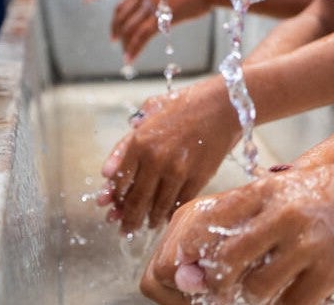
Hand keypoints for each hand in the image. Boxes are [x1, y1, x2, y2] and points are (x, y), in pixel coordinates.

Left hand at [98, 83, 238, 232]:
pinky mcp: (199, 178)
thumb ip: (128, 142)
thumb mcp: (149, 112)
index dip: (113, 197)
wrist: (225, 104)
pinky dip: (170, 213)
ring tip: (145, 226)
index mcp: (140, 142)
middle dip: (127, 218)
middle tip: (124, 228)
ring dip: (148, 220)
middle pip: (135, 199)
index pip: (119, 180)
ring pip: (157, 205)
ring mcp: (178, 171)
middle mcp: (156, 160)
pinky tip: (166, 217)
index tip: (110, 207)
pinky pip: (179, 202)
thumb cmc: (187, 103)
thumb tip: (108, 172)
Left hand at [110, 0, 221, 62]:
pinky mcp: (160, 18)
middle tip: (118, 45)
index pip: (122, 6)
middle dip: (118, 34)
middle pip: (122, 18)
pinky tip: (130, 59)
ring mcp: (151, 6)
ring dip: (126, 45)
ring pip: (130, 29)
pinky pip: (141, 36)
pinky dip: (134, 49)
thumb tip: (159, 7)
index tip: (115, 33)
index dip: (116, 21)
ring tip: (126, 57)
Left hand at [141, 165, 333, 304]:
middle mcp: (284, 215)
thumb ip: (262, 206)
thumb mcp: (301, 183)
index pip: (209, 220)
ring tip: (264, 294)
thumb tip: (219, 243)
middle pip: (223, 260)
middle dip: (217, 283)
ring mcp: (308, 245)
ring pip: (254, 289)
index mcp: (271, 189)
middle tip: (223, 291)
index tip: (193, 266)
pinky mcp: (330, 273)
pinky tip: (293, 297)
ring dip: (253, 298)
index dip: (193, 249)